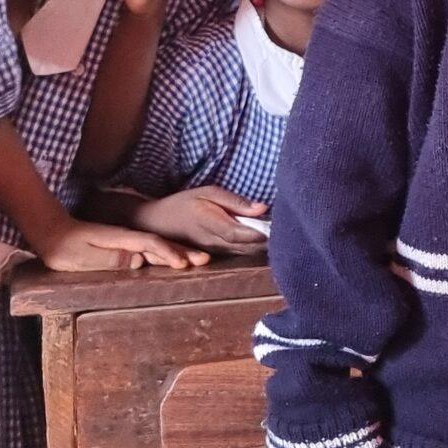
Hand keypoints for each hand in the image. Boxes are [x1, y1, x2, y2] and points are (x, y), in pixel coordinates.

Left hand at [32, 214, 207, 271]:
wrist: (52, 233)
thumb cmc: (64, 249)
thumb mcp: (83, 256)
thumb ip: (111, 258)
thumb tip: (139, 260)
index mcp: (121, 239)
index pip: (150, 244)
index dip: (168, 253)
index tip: (184, 264)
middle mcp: (127, 238)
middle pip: (160, 243)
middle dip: (183, 252)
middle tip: (205, 260)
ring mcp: (126, 241)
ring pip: (157, 246)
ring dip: (178, 253)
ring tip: (198, 260)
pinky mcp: (123, 247)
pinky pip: (149, 250)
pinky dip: (165, 254)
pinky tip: (175, 259)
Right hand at [134, 187, 269, 253]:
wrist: (158, 222)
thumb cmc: (185, 203)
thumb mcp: (208, 193)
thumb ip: (235, 202)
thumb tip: (263, 207)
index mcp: (212, 223)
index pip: (243, 234)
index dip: (263, 232)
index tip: (282, 224)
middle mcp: (215, 242)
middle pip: (249, 246)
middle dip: (269, 239)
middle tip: (289, 227)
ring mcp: (215, 251)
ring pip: (247, 252)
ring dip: (264, 245)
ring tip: (282, 232)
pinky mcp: (217, 254)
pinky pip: (241, 253)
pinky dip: (255, 247)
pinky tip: (267, 238)